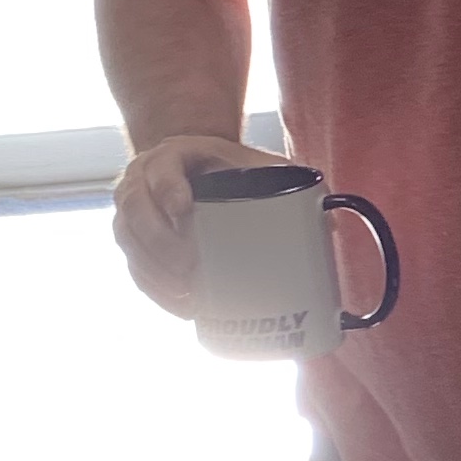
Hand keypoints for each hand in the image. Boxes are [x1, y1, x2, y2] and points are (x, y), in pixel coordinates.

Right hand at [111, 134, 292, 318]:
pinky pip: (132, 264)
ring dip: (154, 272)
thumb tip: (332, 226)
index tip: (184, 210)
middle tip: (191, 268)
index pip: (161, 169)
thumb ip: (288, 184)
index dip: (168, 188)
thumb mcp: (255, 164)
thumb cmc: (229, 166)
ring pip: (128, 241)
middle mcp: (142, 178)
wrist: (192, 162)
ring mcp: (131, 208)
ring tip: (187, 298)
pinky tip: (179, 306)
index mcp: (173, 155)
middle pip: (136, 210)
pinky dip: (153, 288)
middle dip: (161, 243)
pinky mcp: (130, 237)